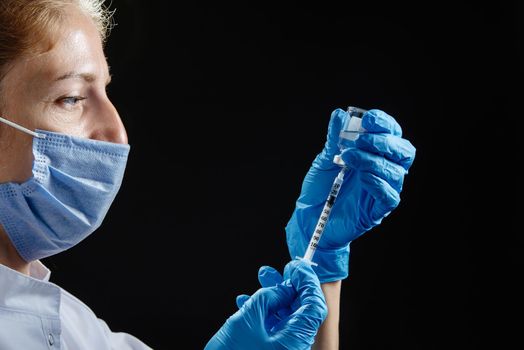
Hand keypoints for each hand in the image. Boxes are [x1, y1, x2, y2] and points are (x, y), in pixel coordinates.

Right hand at [204, 260, 327, 349]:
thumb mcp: (248, 319)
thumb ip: (268, 298)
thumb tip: (283, 288)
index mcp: (295, 340)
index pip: (314, 306)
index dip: (308, 282)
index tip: (298, 267)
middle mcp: (295, 346)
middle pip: (302, 310)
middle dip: (291, 285)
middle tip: (285, 270)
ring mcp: (284, 349)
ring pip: (288, 316)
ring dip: (275, 295)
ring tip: (263, 276)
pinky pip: (275, 328)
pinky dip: (265, 311)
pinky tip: (247, 300)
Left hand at [286, 108, 415, 281]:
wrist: (309, 217)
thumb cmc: (320, 189)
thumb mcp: (324, 159)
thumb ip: (334, 138)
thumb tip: (340, 114)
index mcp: (374, 154)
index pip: (391, 134)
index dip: (384, 124)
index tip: (368, 119)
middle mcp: (382, 170)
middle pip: (403, 152)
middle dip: (385, 141)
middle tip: (361, 140)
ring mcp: (382, 190)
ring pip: (396, 172)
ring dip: (373, 160)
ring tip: (349, 157)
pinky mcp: (377, 210)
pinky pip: (390, 196)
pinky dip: (378, 183)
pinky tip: (362, 177)